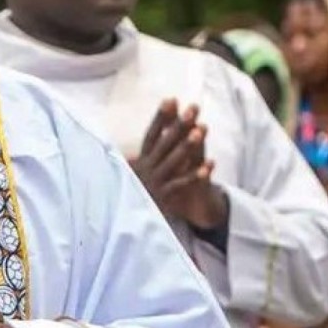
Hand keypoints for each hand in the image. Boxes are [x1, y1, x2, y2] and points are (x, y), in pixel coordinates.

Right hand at [130, 101, 225, 229]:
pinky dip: (195, 175)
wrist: (117, 227)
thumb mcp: (123, 179)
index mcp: (137, 163)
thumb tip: (125, 147)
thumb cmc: (122, 200)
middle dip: (179, 124)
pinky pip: (181, 185)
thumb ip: (127, 163)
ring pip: (174, 161)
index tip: (171, 100)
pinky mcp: (162, 199)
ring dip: (188, 145)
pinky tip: (210, 165)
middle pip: (164, 142)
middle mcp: (145, 170)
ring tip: (202, 130)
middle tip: (194, 107)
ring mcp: (154, 183)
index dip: (161, 117)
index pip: (150, 135)